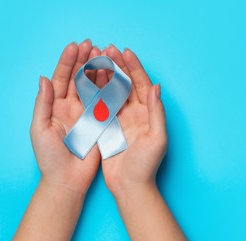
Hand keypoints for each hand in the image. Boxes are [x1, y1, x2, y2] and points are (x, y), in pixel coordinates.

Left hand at [30, 40, 101, 194]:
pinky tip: (115, 75)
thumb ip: (43, 104)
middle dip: (85, 61)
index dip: (67, 62)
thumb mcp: (40, 129)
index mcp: (55, 106)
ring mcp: (87, 113)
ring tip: (105, 55)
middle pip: (79, 78)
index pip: (61, 78)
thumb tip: (44, 78)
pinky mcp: (100, 122)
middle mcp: (72, 106)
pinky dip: (110, 88)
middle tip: (93, 45)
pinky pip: (105, 102)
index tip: (75, 46)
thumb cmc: (49, 157)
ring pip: (94, 87)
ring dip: (99, 70)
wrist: (68, 180)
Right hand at [98, 45, 167, 197]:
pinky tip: (87, 78)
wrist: (129, 186)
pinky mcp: (108, 126)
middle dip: (118, 66)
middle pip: (127, 84)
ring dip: (105, 75)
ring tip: (96, 58)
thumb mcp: (157, 138)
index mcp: (149, 113)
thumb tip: (156, 86)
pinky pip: (101, 105)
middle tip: (107, 49)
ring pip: (112, 91)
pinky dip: (95, 91)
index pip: (142, 84)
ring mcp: (121, 118)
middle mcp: (136, 113)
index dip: (134, 68)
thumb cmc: (146, 165)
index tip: (125, 52)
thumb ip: (157, 112)